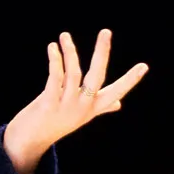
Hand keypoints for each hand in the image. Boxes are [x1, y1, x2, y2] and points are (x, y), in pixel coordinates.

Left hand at [3, 30, 147, 173]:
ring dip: (69, 52)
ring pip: (73, 73)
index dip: (130, 80)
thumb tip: (119, 104)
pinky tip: (53, 48)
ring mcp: (66, 106)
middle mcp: (82, 107)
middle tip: (106, 31)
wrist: (29, 142)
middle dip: (102, 53)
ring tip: (64, 36)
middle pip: (97, 77)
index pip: (116, 92)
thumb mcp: (81, 116)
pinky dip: (55, 61)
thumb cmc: (56, 124)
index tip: (144, 66)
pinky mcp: (48, 104)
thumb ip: (100, 107)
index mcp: (92, 108)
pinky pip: (54, 78)